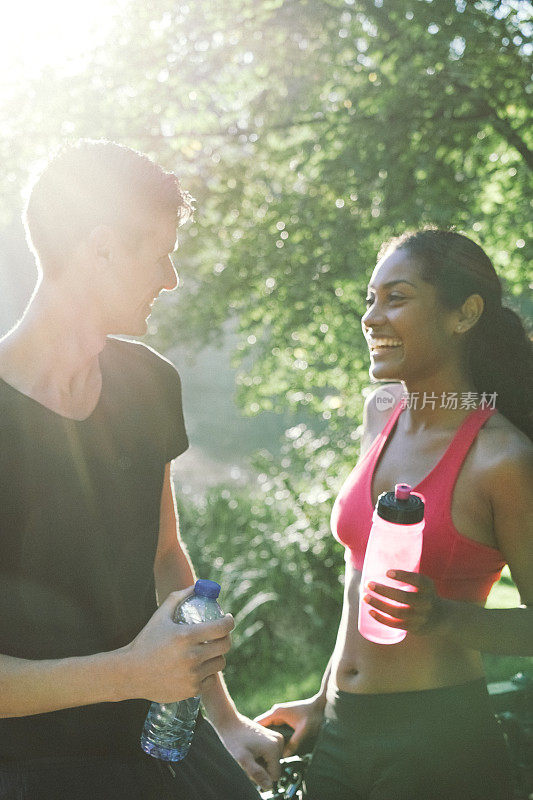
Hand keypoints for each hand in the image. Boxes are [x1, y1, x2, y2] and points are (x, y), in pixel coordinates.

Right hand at [122, 588, 233, 702]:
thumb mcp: (160, 616)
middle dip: (226, 637)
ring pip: (220, 663)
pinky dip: (207, 672)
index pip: (221, 627)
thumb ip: (179, 597)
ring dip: (217, 655)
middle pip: (225, 646)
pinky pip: (210, 679)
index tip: (228, 619)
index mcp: (186, 636)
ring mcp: (193, 675)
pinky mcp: (191, 690)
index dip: (229, 621)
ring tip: (209, 651)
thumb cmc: (146, 641)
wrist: (130, 673)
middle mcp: (192, 657)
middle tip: (220, 635)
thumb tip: (198, 586)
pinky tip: (199, 667)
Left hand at [215, 713, 283, 791]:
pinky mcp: (273, 736)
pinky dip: (261, 755)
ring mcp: (277, 737)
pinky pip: (270, 754)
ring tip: (249, 752)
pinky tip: (252, 748)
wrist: (230, 722)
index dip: (261, 774)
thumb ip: (256, 774)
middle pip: (273, 768)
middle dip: (261, 767)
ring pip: (271, 762)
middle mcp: (279, 741)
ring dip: (260, 762)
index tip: (250, 763)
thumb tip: (269, 786)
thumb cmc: (234, 740)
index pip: (274, 776)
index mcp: (274, 747)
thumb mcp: (243, 759)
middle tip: (248, 757)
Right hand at [255, 695, 324, 756]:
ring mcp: (280, 717)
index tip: (251, 748)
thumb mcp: (304, 730)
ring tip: (266, 754)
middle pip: (262, 728)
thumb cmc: (313, 715)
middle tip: (259, 755)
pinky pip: (275, 731)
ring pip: (269, 730)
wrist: (321, 707)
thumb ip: (294, 743)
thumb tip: (284, 756)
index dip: (254, 735)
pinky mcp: (285, 721)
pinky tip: (275, 750)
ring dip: (268, 740)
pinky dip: (274, 739)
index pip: (258, 723)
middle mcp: (276, 714)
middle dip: (261, 741)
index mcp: (277, 713)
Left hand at [363, 570, 448, 635]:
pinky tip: (370, 611)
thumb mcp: (422, 583)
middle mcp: (425, 603)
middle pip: (404, 597)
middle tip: (368, 584)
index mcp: (428, 588)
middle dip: (384, 591)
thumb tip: (378, 560)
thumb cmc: (422, 594)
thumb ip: (406, 575)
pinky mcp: (412, 628)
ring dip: (379, 604)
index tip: (387, 572)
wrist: (440, 618)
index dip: (404, 576)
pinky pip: (395, 625)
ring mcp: (419, 617)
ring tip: (365, 597)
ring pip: (397, 612)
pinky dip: (382, 619)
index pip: (418, 581)